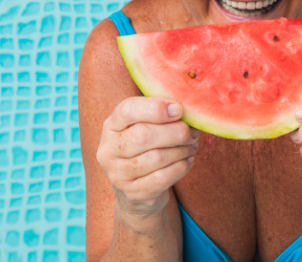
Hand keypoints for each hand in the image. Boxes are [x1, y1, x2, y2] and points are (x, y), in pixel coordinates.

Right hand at [96, 97, 198, 223]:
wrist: (136, 190)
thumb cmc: (146, 148)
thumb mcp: (145, 126)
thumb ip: (160, 114)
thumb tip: (188, 109)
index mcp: (111, 126)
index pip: (127, 109)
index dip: (156, 107)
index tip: (179, 110)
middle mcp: (108, 150)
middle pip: (144, 134)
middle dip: (176, 131)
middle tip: (192, 132)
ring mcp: (117, 174)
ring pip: (157, 157)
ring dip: (182, 150)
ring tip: (192, 146)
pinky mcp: (133, 193)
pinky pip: (163, 178)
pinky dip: (181, 167)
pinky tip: (187, 161)